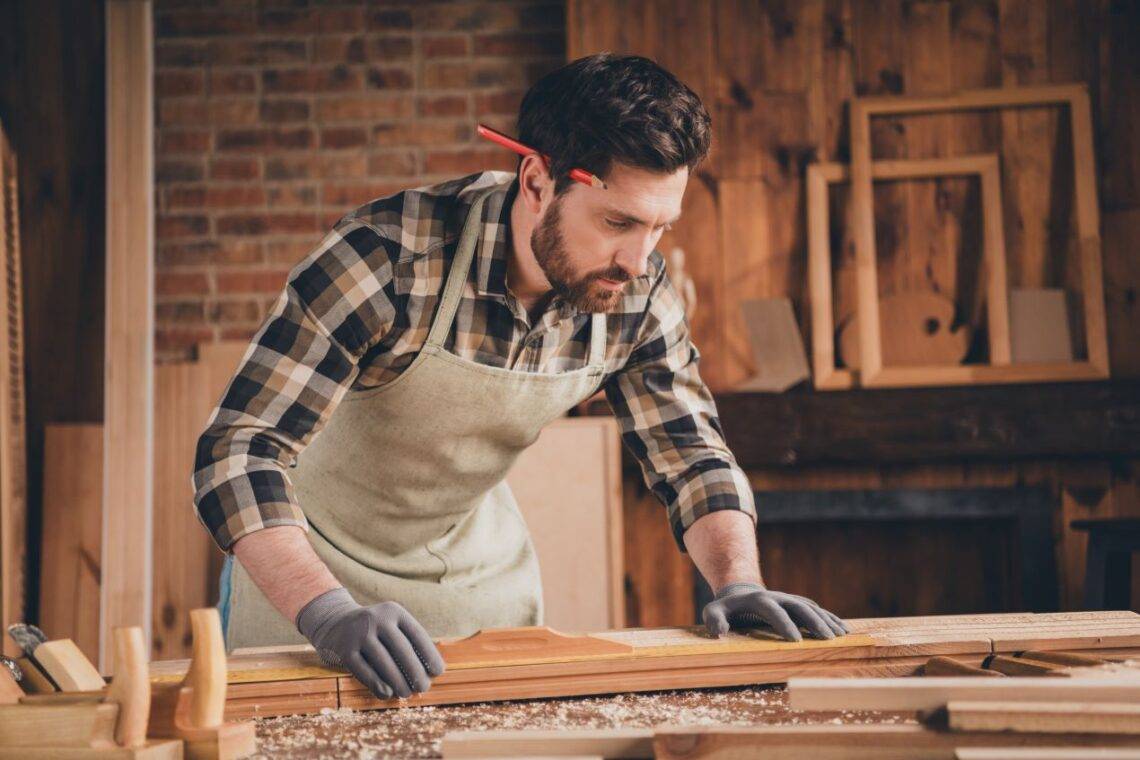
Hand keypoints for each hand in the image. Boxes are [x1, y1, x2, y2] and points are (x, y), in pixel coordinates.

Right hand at [295, 587, 445, 698]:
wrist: (334, 623)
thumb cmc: (374, 631)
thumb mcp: (390, 626)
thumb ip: (409, 643)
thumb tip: (430, 673)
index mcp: (393, 611)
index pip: (416, 634)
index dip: (429, 654)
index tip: (438, 672)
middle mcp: (376, 619)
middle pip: (401, 649)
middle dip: (415, 671)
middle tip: (424, 688)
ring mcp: (358, 633)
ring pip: (383, 661)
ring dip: (398, 681)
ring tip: (407, 694)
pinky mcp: (344, 650)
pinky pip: (363, 670)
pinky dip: (376, 684)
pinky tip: (386, 694)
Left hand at [701, 582, 849, 641]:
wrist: (740, 595)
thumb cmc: (726, 609)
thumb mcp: (713, 611)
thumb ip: (714, 619)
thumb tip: (719, 631)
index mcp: (758, 600)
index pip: (773, 610)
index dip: (784, 624)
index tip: (795, 639)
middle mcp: (777, 597)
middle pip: (798, 606)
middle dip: (813, 622)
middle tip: (826, 639)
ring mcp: (789, 599)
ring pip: (811, 607)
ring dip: (826, 620)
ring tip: (840, 636)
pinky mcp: (797, 604)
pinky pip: (816, 609)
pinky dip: (830, 618)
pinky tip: (843, 630)